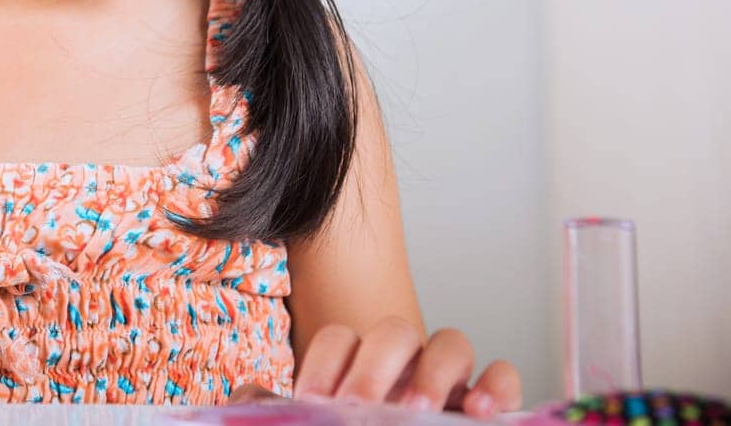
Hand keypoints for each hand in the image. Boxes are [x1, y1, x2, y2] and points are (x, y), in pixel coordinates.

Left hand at [231, 318, 521, 417]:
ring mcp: (450, 379)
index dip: (325, 364)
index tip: (313, 402)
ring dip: (435, 372)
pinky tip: (478, 410)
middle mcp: (405, 363)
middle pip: (393, 332)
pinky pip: (503, 375)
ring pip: (451, 343)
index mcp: (359, 364)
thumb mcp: (315, 424)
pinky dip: (497, 385)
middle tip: (359, 408)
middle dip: (375, 368)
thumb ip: (281, 411)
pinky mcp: (489, 402)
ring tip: (418, 409)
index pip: (340, 338)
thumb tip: (245, 398)